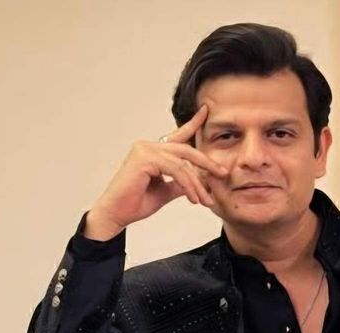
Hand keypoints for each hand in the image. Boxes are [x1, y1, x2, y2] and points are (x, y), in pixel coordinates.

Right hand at [85, 104, 228, 239]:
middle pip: (185, 150)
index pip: (177, 136)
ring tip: (206, 200)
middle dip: (206, 162)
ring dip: (197, 183)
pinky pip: (175, 170)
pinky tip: (193, 198)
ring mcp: (145, 150)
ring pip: (182, 163)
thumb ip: (179, 183)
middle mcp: (148, 146)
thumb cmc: (135, 203)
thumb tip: (195, 183)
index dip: (192, 124)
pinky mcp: (144, 159)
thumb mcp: (165, 191)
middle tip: (222, 173)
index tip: (206, 111)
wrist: (117, 215)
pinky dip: (187, 184)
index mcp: (154, 152)